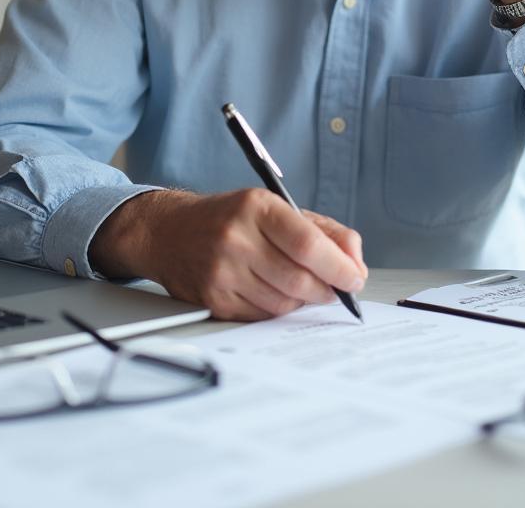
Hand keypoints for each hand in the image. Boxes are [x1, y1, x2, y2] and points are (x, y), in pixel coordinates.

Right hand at [89, 188, 367, 320]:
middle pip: (299, 280)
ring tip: (304, 287)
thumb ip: (322, 229)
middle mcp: (236, 238)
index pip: (309, 245)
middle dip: (328, 290)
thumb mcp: (275, 207)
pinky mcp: (213, 299)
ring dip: (303, 301)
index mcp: (256, 208)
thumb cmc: (229, 218)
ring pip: (283, 303)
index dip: (339, 267)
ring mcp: (222, 272)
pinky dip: (278, 310)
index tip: (355, 278)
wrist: (170, 232)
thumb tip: (355, 260)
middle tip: (337, 288)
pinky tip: (277, 294)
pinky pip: (262, 317)